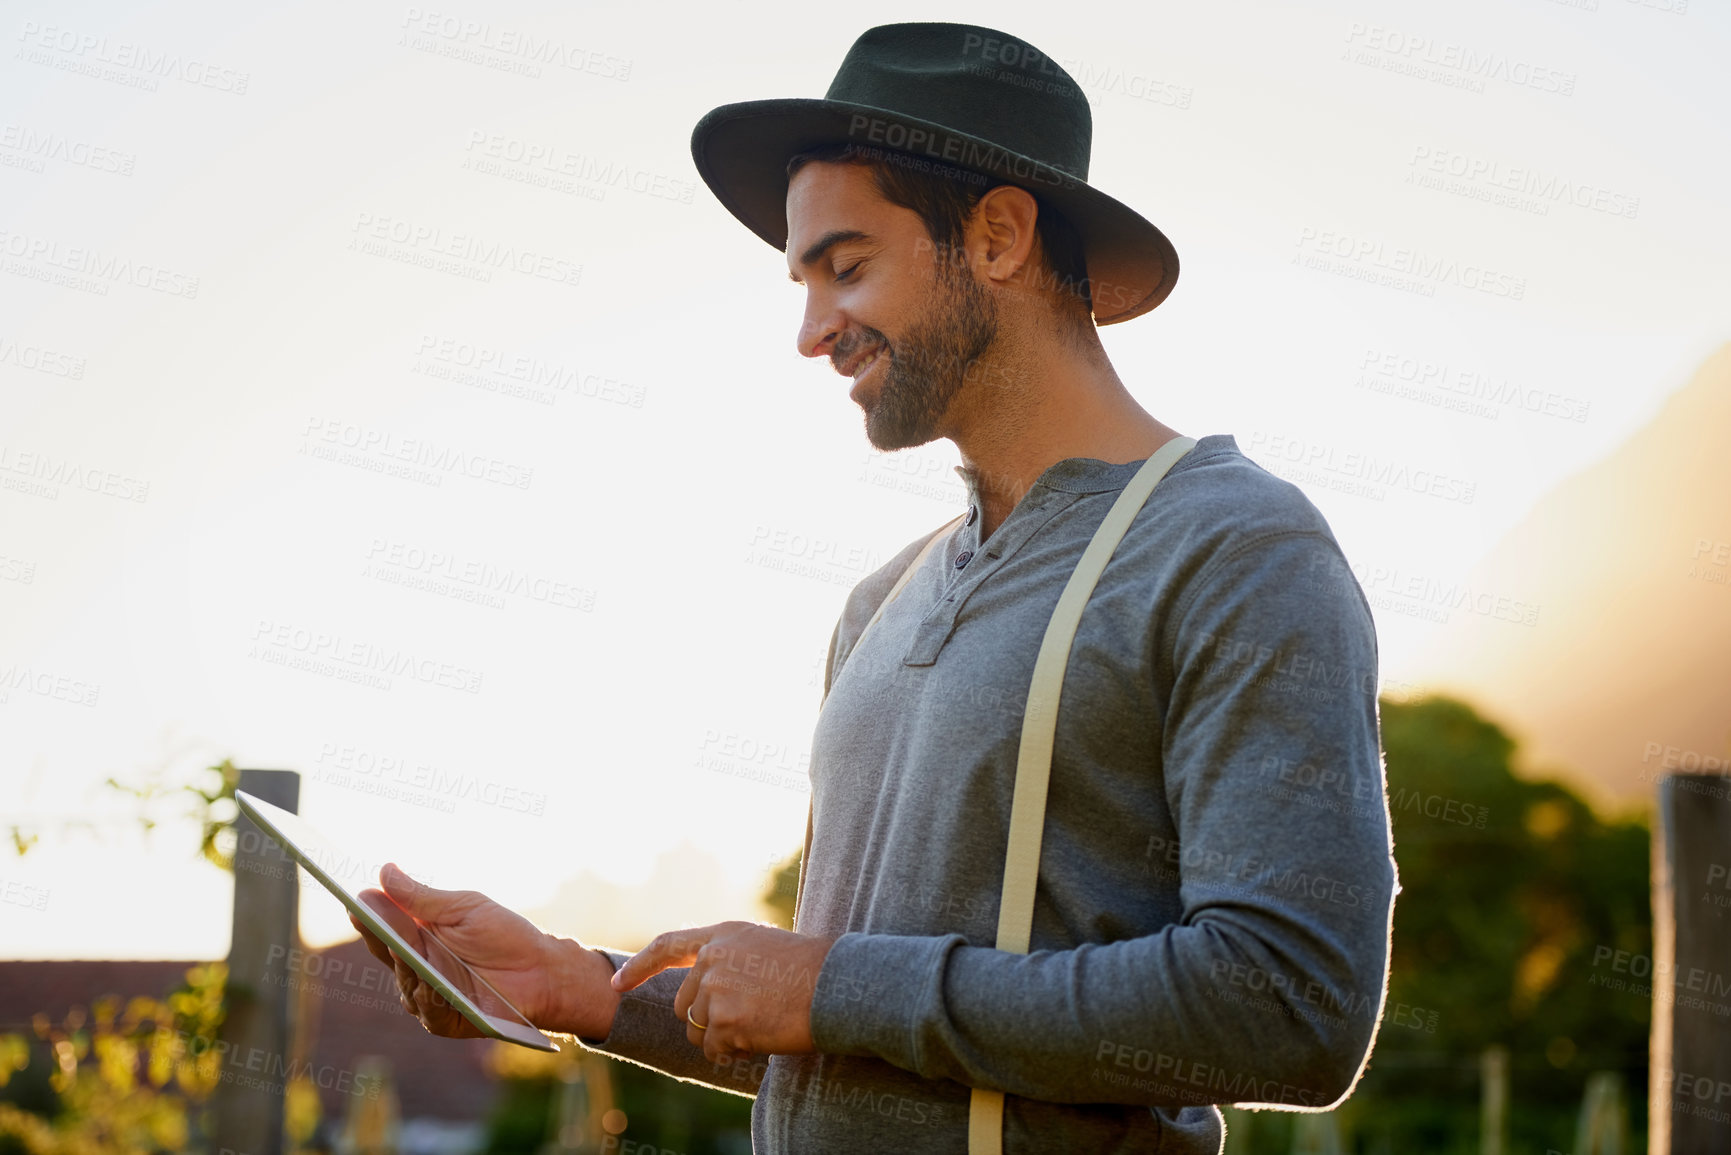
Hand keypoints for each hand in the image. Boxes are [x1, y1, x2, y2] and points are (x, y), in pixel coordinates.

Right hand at [349, 862, 619, 1040]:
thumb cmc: (504, 935)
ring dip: (405, 966)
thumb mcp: (464, 908)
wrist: (542, 969)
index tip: (354, 900)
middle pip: (387, 954)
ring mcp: (428, 996)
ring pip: (405, 982)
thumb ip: (422, 898)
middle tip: (368, 917)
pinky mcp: (445, 1021)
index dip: (367, 916)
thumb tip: (384, 871)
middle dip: (378, 936)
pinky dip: (427, 997)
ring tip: (404, 949)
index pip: (383, 928)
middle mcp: (416, 969)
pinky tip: (427, 983)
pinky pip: (428, 1011)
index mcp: (417, 940)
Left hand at [610, 920, 835, 1061]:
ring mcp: (715, 989)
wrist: (837, 985)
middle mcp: (712, 959)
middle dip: (707, 1020)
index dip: (640, 966)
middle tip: (746, 1020)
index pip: (668, 946)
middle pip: (686, 1004)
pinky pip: (715, 1050)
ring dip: (724, 1037)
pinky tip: (762, 1037)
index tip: (618, 984)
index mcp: (723, 935)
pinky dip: (734, 1052)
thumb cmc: (811, 970)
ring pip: (699, 1031)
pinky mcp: (723, 1020)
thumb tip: (701, 994)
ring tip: (761, 1023)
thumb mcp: (764, 948)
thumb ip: (729, 960)